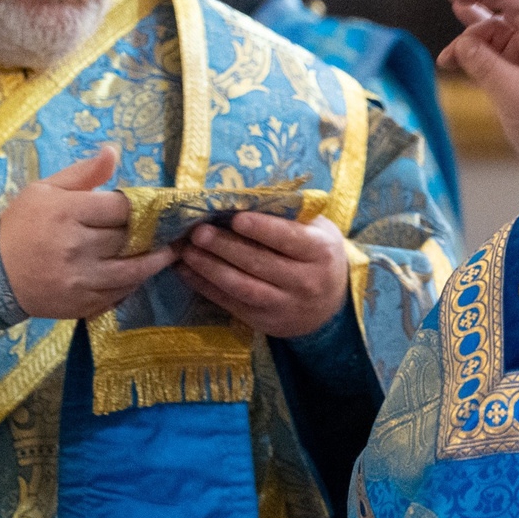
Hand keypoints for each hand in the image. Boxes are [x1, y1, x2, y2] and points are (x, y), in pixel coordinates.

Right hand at [0, 147, 174, 319]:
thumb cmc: (20, 226)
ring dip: (156, 261)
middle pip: (129, 236)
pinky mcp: (82, 303)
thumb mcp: (44, 189)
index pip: (121, 207)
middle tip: (171, 228)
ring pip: (132, 269)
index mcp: (67, 212)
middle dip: (152, 232)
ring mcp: (80, 278)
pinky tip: (142, 273)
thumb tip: (113, 152)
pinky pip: (120, 293)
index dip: (141, 206)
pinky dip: (135, 283)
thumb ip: (83, 173)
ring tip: (170, 252)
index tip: (153, 207)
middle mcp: (76, 245)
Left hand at [176, 211, 351, 337]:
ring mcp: (284, 305)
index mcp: (320, 251)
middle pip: (260, 263)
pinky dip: (206, 287)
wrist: (331, 305)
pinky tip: (187, 271)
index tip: (236, 217)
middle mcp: (306, 281)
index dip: (262, 228)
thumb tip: (244, 196)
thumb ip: (288, 215)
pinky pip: (231, 303)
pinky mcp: (265, 321)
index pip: (289, 239)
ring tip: (187, 251)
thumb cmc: (317, 254)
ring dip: (210, 269)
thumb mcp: (316, 229)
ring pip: (243, 287)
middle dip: (225, 246)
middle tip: (198, 232)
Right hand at [439, 0, 518, 178]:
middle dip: (481, 0)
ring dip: (473, 29)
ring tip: (453, 14)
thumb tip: (461, 44)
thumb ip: (486, 66)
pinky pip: (492, 54)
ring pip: (497, 32)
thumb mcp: (515, 95)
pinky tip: (452, 57)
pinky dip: (473, 53)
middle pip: (509, 12)